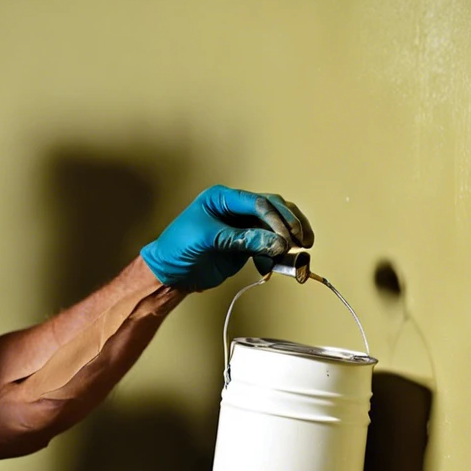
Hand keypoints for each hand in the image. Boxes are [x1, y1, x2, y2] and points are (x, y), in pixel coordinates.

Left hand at [139, 185, 313, 290]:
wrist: (170, 272)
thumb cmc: (178, 248)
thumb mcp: (208, 239)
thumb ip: (242, 240)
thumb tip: (277, 243)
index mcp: (223, 198)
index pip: (258, 203)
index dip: (276, 219)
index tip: (286, 237)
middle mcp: (236, 209)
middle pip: (273, 210)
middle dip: (290, 225)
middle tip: (301, 242)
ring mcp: (242, 227)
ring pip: (275, 227)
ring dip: (289, 239)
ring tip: (300, 252)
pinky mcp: (245, 245)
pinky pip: (269, 245)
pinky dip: (277, 255)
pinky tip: (277, 265)